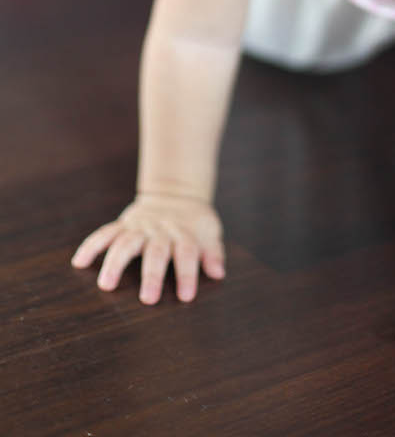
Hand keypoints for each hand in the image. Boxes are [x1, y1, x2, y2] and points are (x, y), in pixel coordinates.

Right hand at [71, 194, 225, 303]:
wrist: (176, 193)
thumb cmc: (194, 222)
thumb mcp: (209, 232)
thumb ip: (213, 252)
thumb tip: (218, 273)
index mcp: (183, 234)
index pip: (187, 253)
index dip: (187, 274)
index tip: (186, 296)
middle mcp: (160, 231)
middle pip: (156, 252)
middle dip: (152, 275)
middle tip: (148, 299)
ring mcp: (140, 227)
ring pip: (126, 243)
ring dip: (115, 263)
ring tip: (106, 284)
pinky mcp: (124, 224)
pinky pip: (105, 233)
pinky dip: (92, 246)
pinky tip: (79, 261)